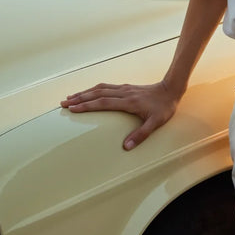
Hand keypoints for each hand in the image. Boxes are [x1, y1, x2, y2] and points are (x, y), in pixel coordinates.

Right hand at [61, 80, 179, 149]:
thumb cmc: (164, 107)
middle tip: (63, 103)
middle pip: (97, 94)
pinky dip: (94, 89)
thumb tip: (126, 147)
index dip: (87, 105)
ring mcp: (124, 89)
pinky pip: (106, 87)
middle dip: (79, 99)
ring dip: (84, 93)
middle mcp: (124, 93)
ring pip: (100, 89)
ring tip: (70, 97)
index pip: (103, 103)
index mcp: (129, 102)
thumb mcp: (156, 123)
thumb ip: (141, 134)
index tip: (73, 108)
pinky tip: (88, 92)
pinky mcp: (126, 87)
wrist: (171, 89)